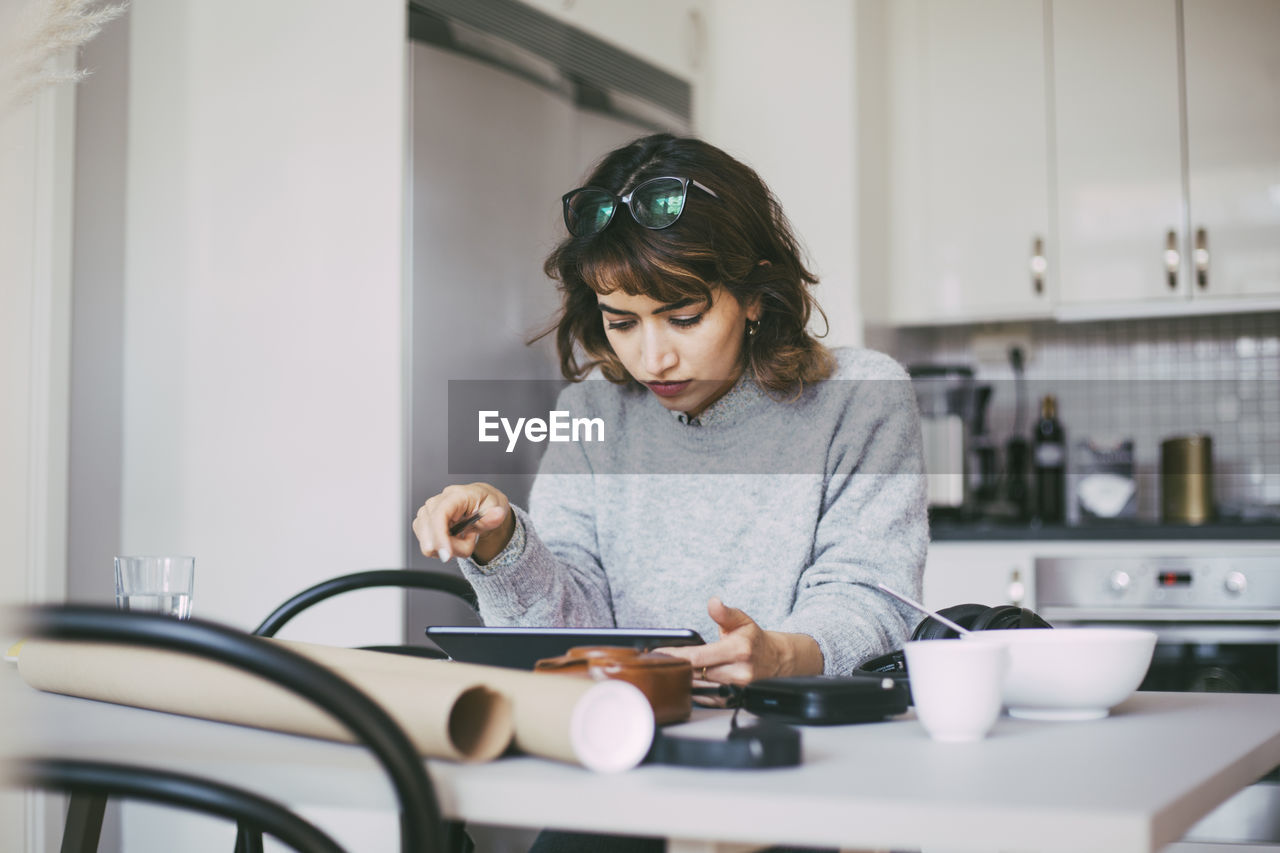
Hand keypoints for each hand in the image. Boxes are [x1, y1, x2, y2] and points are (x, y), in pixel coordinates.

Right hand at [412, 483, 513, 563]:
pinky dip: (444, 548)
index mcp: (455, 495)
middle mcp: (436, 502)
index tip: (446, 556)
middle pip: (430, 534)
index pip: (439, 515)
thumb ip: (495, 515)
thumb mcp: (497, 507)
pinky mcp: (423, 525)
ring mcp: (426, 513)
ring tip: (464, 536)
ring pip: (429, 544)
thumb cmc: (486, 503)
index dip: (440, 536)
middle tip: (470, 538)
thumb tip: (496, 514)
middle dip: (452, 546)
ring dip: (450, 547)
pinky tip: (455, 538)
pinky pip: (429, 546)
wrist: (481, 504)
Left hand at [656, 597, 823, 697]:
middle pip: (696, 674)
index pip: (698, 657)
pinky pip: (707, 700)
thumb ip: (724, 613)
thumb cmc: (753, 640)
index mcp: (738, 650)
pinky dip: (694, 692)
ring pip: (699, 687)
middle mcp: (739, 672)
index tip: (657, 654)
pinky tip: (686, 683)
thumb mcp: (741, 620)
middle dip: (676, 668)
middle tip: (658, 662)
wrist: (776, 661)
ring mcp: (737, 689)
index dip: (675, 656)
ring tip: (670, 671)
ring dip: (683, 680)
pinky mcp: (735, 700)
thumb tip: (713, 602)